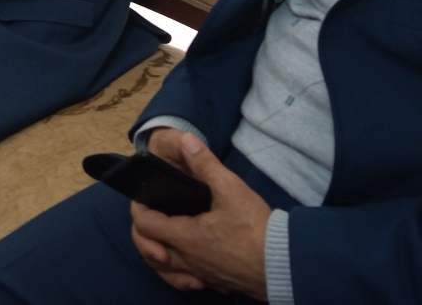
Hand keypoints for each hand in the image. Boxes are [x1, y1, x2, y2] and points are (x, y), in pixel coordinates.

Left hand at [130, 130, 272, 298]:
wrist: (282, 264)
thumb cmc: (255, 228)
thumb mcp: (230, 189)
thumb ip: (206, 164)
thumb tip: (186, 141)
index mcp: (184, 237)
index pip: (145, 225)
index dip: (138, 209)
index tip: (143, 196)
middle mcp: (187, 260)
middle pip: (148, 251)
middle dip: (142, 235)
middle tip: (149, 218)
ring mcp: (200, 275)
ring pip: (165, 271)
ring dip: (156, 256)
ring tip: (160, 242)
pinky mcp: (214, 281)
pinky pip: (185, 281)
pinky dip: (178, 273)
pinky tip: (188, 263)